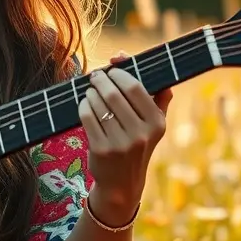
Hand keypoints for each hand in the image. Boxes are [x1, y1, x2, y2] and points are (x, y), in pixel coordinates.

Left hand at [77, 51, 172, 224]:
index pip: (135, 88)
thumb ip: (155, 93)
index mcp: (157, 123)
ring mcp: (120, 143)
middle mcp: (141, 134)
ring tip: (91, 91)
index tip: (111, 68)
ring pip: (99, 104)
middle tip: (95, 76)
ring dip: (91, 92)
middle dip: (101, 80)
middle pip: (115, 94)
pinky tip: (85, 103)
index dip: (120, 73)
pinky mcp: (101, 150)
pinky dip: (84, 105)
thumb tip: (128, 57)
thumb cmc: (137, 145)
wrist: (122, 183)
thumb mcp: (154, 125)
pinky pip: (87, 117)